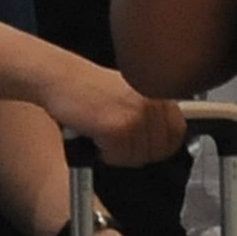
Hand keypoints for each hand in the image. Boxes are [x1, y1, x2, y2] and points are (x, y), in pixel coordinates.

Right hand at [51, 64, 187, 167]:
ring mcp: (136, 115)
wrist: (60, 79)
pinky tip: (94, 135)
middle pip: (156, 150)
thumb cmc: (88, 87)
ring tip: (102, 134)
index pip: (176, 134)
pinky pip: (118, 157)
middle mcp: (152, 102)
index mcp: (158, 91)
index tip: (140, 145)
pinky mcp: (118, 128)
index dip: (157, 146)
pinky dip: (103, 153)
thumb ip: (152, 115)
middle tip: (115, 139)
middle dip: (134, 152)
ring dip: (117, 153)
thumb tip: (165, 143)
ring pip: (136, 157)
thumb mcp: (131, 94)